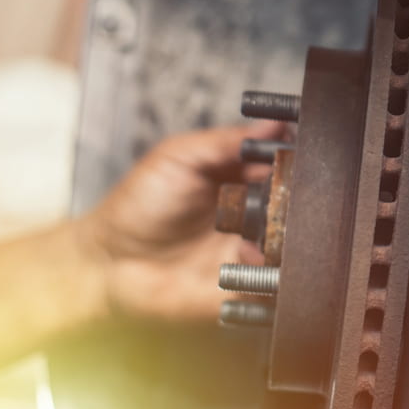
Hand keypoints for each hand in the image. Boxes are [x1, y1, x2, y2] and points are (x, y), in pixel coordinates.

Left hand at [75, 123, 281, 323]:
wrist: (108, 265)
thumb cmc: (136, 207)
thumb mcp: (177, 157)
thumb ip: (224, 141)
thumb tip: (274, 124)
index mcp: (238, 178)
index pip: (282, 164)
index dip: (294, 159)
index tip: (300, 156)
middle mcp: (251, 213)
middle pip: (294, 202)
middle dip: (297, 197)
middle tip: (291, 192)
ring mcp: (251, 249)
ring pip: (292, 239)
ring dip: (288, 232)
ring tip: (271, 223)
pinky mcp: (247, 284)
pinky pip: (277, 278)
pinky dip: (273, 267)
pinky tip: (249, 253)